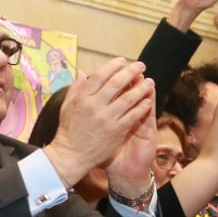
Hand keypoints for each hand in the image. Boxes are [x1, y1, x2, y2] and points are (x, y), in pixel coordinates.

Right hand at [43, 58, 153, 186]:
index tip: (122, 61)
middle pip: (116, 84)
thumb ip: (76, 88)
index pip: (100, 76)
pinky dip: (142, 107)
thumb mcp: (67, 106)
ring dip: (141, 88)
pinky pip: (132, 116)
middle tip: (141, 65)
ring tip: (150, 82)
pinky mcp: (116, 131)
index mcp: (82, 98)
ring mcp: (106, 119)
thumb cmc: (68, 130)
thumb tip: (83, 72)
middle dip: (131, 72)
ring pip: (128, 99)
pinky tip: (148, 101)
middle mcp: (95, 106)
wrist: (71, 155)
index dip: (113, 66)